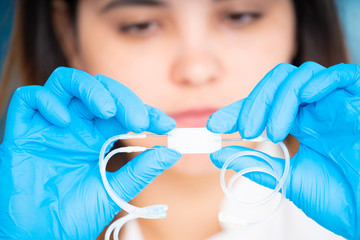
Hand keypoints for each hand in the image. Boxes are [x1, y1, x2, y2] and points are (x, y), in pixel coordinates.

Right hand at [0, 67, 180, 238]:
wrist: (39, 236)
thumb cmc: (74, 215)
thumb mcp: (114, 191)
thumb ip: (141, 171)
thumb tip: (172, 153)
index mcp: (96, 137)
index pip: (123, 112)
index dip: (146, 112)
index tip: (166, 124)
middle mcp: (75, 125)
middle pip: (99, 90)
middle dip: (122, 99)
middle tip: (139, 120)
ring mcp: (49, 125)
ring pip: (66, 83)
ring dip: (90, 89)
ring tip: (107, 111)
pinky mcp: (22, 131)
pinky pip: (29, 98)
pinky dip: (47, 101)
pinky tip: (64, 121)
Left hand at [207, 62, 359, 238]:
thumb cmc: (335, 197)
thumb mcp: (285, 178)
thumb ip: (254, 164)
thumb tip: (218, 153)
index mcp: (300, 123)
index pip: (265, 103)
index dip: (238, 109)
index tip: (215, 126)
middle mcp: (315, 109)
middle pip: (279, 82)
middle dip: (255, 101)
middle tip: (243, 129)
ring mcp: (336, 104)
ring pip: (303, 76)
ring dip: (279, 98)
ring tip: (270, 132)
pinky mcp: (359, 103)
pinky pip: (342, 75)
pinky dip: (318, 83)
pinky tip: (302, 103)